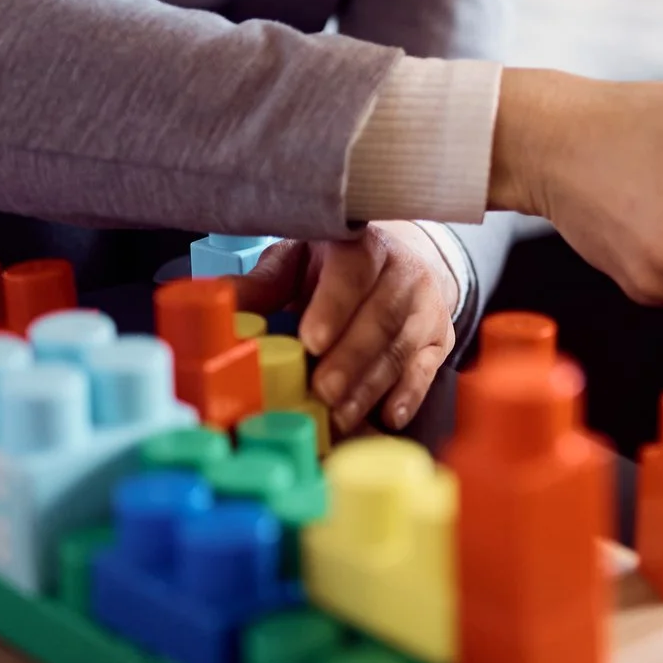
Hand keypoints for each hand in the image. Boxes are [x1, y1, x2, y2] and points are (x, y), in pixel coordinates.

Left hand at [236, 221, 457, 433]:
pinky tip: (388, 417)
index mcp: (363, 244)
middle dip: (351, 358)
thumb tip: (222, 303)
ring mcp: (427, 308)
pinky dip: (409, 396)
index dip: (335, 304)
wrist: (403, 265)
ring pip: (402, 349)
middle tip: (323, 391)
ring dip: (371, 386)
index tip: (312, 339)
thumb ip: (265, 285)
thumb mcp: (298, 263)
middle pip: (382, 317)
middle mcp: (404, 272)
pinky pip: (427, 370)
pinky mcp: (440, 340)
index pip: (354, 269)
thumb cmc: (337, 268)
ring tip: (341, 416)